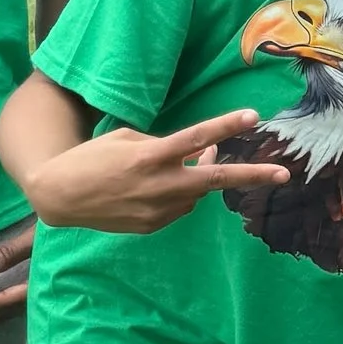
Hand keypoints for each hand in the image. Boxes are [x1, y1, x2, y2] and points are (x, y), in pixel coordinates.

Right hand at [24, 106, 289, 232]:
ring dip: (199, 178)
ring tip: (191, 163)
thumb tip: (199, 154)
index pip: (195, 138)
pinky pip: (178, 208)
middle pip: (214, 179)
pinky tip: (158, 187)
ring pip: (196, 193)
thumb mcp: (126, 139)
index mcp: (149, 156)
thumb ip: (165, 145)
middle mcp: (157, 185)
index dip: (225, 126)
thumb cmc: (92, 157)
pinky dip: (178, 195)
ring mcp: (156, 210)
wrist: (59, 196)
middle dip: (252, 176)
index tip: (252, 117)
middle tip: (283, 174)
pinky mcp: (151, 226)